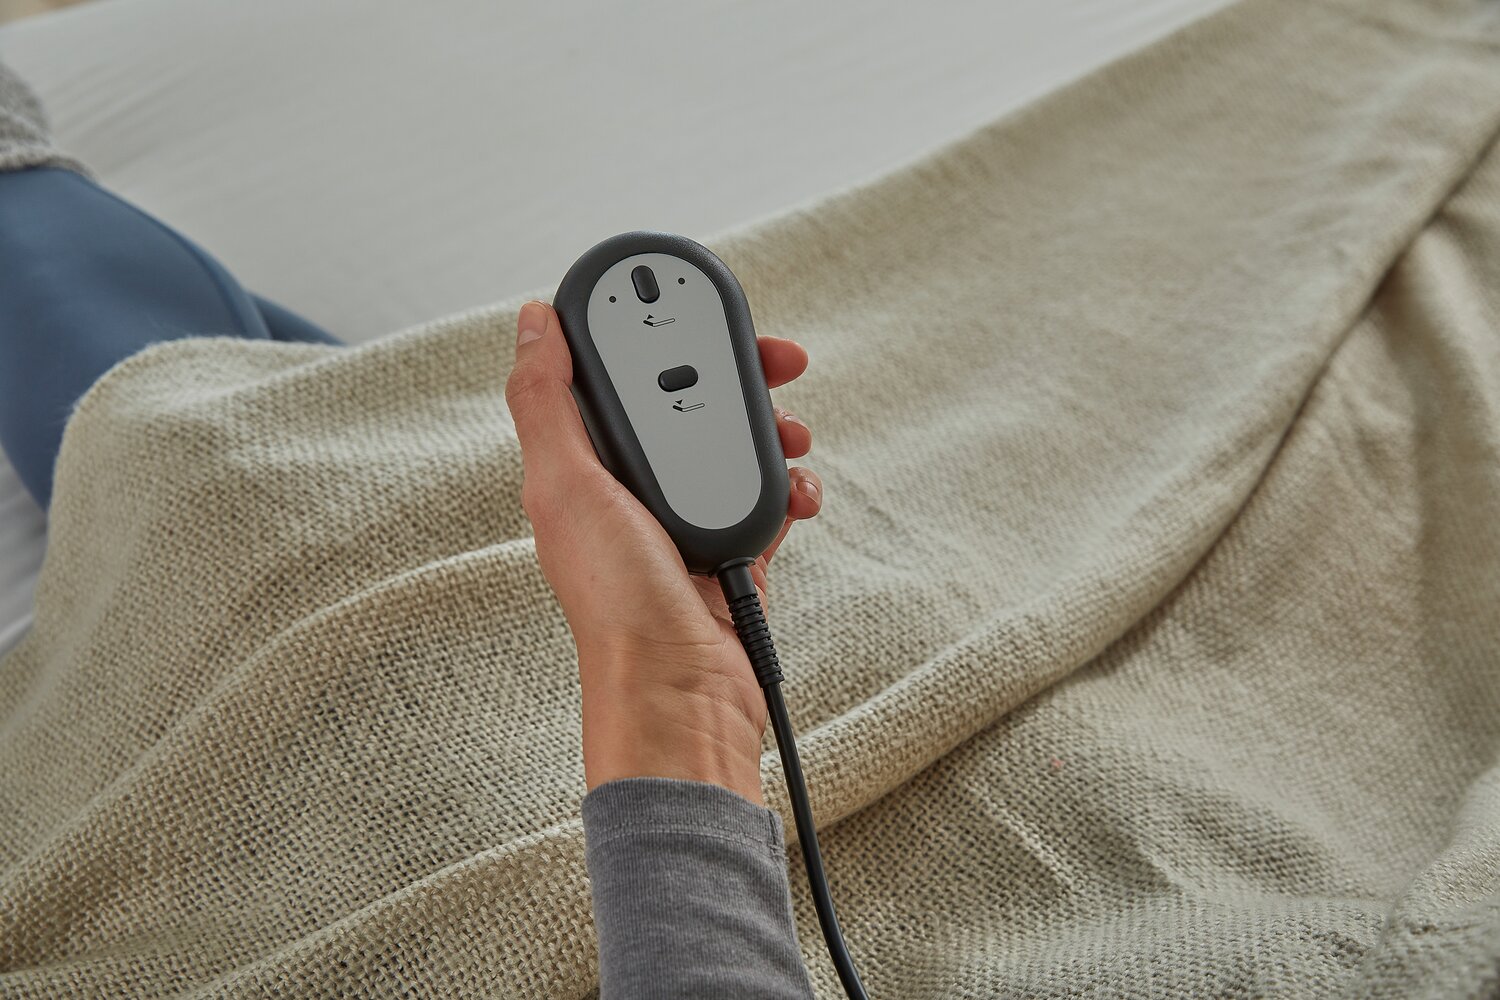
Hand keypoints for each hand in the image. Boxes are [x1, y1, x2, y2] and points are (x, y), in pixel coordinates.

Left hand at [505, 301, 821, 804]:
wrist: (681, 694)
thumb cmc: (616, 602)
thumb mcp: (567, 486)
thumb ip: (546, 401)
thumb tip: (533, 321)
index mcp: (584, 464)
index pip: (620, 372)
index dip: (657, 331)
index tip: (696, 309)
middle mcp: (630, 487)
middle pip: (688, 400)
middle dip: (735, 374)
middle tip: (777, 361)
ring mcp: (683, 518)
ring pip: (734, 443)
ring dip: (772, 429)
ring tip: (794, 436)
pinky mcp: (729, 549)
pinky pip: (766, 497)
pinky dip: (789, 488)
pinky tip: (798, 494)